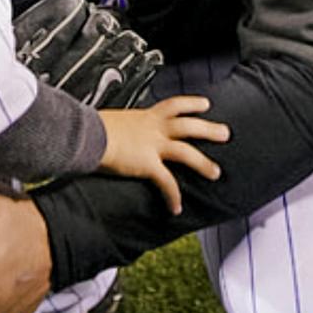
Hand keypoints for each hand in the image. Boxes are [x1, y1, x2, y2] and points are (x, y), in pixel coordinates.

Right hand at [99, 96, 229, 213]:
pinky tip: (176, 208)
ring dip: (202, 163)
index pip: (173, 105)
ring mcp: (153, 145)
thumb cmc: (92, 126)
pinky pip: (166, 182)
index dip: (191, 104)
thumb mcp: (110, 120)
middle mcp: (153, 128)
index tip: (205, 104)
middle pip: (188, 125)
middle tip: (225, 132)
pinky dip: (172, 196)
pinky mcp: (148, 164)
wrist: (87, 134)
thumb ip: (118, 126)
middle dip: (208, 129)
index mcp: (144, 116)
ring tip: (216, 173)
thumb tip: (109, 131)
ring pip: (186, 152)